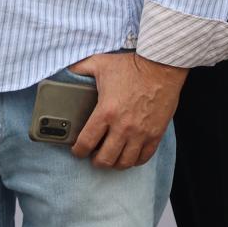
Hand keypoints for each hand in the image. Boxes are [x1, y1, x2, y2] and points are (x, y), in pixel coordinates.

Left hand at [67, 52, 186, 169]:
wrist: (162, 66)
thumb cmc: (132, 65)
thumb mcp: (101, 63)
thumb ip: (80, 68)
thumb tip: (65, 70)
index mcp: (106, 112)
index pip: (86, 142)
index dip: (78, 151)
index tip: (78, 151)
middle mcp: (123, 127)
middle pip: (105, 159)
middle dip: (96, 161)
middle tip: (94, 156)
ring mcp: (141, 133)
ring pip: (124, 162)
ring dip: (115, 163)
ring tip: (111, 157)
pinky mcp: (156, 134)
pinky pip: (143, 157)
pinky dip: (134, 160)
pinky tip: (130, 155)